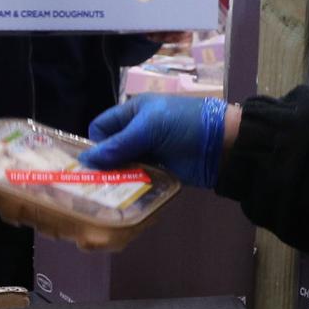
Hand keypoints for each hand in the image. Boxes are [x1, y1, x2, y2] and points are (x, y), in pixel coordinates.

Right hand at [79, 97, 229, 189]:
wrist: (222, 145)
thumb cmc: (184, 125)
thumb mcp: (149, 128)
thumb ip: (118, 145)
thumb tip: (86, 160)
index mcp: (133, 112)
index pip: (101, 127)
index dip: (95, 144)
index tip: (92, 165)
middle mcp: (138, 131)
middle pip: (110, 150)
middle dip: (103, 165)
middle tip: (94, 185)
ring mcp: (149, 152)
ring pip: (123, 167)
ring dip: (118, 178)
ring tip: (108, 194)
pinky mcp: (160, 171)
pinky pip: (139, 179)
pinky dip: (133, 186)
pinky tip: (126, 196)